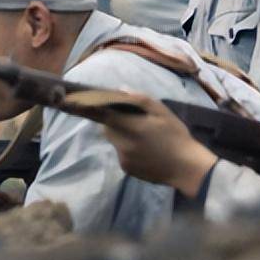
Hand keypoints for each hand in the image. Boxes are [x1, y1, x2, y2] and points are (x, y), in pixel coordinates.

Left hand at [98, 91, 218, 197]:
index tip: (73, 101)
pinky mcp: (126, 169)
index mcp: (131, 127)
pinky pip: (121, 153)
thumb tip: (120, 90)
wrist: (186, 168)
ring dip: (121, 135)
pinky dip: (127, 148)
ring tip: (143, 136)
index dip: (88, 107)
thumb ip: (139, 99)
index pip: (102, 115)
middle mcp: (122, 144)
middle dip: (113, 121)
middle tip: (131, 119)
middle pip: (107, 128)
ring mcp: (123, 159)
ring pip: (115, 141)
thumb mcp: (162, 112)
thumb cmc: (176, 135)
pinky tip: (145, 149)